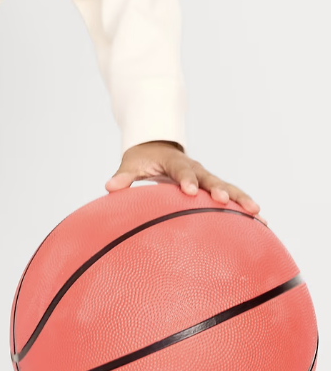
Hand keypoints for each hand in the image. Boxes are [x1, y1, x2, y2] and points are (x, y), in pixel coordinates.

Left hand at [106, 140, 259, 215]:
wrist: (158, 146)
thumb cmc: (143, 158)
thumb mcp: (132, 164)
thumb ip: (123, 176)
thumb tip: (109, 187)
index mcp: (176, 164)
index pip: (182, 171)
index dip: (186, 180)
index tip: (189, 191)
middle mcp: (197, 170)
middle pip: (212, 179)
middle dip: (221, 190)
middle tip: (227, 202)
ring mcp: (207, 178)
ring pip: (228, 188)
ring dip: (242, 200)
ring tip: (258, 215)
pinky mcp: (213, 188)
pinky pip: (232, 197)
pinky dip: (244, 209)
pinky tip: (261, 224)